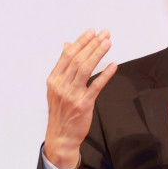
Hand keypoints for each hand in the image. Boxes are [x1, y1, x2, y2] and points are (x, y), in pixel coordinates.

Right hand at [43, 29, 117, 168]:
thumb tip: (66, 45)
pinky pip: (96, 86)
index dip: (80, 42)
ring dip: (97, 54)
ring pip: (85, 69)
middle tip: (104, 34)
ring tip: (107, 43)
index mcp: (54, 80)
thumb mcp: (56, 88)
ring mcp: (72, 95)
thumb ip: (62, 67)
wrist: (61, 136)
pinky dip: (105, 74)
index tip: (91, 32)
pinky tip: (113, 65)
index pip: (67, 56)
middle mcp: (61, 86)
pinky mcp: (83, 104)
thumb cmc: (60, 112)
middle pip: (77, 60)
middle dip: (92, 44)